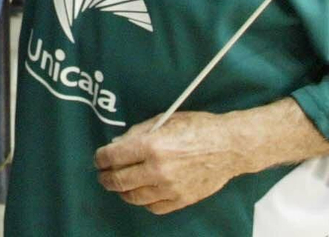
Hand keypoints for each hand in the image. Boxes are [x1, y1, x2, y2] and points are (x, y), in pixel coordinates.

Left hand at [94, 111, 243, 213]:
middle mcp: (158, 169)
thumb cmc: (198, 128)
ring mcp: (170, 187)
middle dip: (107, 178)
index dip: (101, 158)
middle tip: (103, 175)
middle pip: (120, 180)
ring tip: (119, 186)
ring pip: (134, 197)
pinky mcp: (182, 199)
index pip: (114, 156)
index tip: (99, 159)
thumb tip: (117, 145)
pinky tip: (141, 193)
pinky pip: (154, 207)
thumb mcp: (164, 120)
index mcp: (151, 146)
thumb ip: (137, 133)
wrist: (229, 146)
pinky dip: (144, 201)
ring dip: (122, 192)